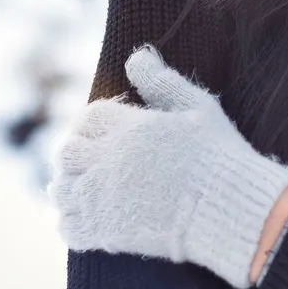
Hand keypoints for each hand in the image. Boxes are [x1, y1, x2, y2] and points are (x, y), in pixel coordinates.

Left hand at [48, 44, 287, 288]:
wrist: (227, 208)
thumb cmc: (218, 155)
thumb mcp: (197, 108)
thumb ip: (162, 82)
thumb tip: (136, 56)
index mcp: (128, 128)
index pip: (89, 117)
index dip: (94, 123)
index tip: (105, 132)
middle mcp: (107, 160)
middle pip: (67, 151)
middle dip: (76, 153)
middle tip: (92, 161)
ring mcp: (102, 198)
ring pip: (60, 190)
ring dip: (69, 187)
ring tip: (85, 189)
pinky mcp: (105, 232)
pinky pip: (68, 228)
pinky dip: (71, 222)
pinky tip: (87, 218)